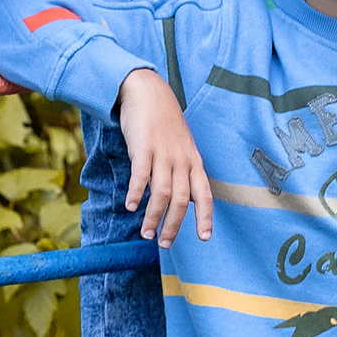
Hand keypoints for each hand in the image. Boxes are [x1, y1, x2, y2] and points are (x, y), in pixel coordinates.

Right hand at [118, 70, 213, 245]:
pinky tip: (130, 206)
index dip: (205, 217)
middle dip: (173, 226)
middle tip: (164, 244)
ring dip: (153, 216)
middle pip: (181, 200)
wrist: (149, 92)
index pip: (205, 194)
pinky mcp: (144, 147)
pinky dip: (136, 193)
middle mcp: (182, 160)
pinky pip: (141, 175)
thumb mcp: (182, 148)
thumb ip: (183, 173)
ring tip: (146, 233)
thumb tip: (184, 201)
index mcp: (194, 162)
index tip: (204, 237)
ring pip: (162, 193)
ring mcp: (163, 153)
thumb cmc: (164, 124)